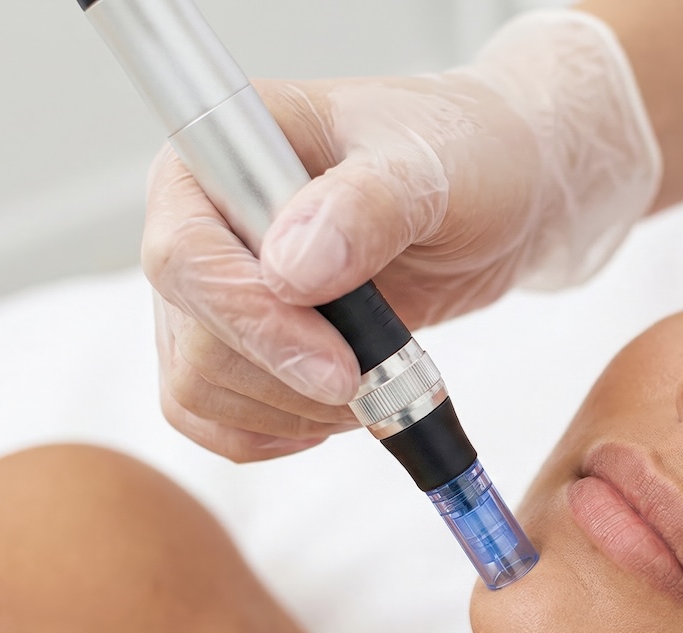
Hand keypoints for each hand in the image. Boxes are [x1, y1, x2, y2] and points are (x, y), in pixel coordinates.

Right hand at [143, 11, 658, 460]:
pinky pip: (212, 415)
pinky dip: (273, 430)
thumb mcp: (430, 169)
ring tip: (374, 384)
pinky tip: (336, 412)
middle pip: (192, 337)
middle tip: (375, 380)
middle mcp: (200, 219)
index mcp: (222, 152)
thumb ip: (364, 208)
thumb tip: (289, 270)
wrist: (496, 193)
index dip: (255, 323)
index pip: (186, 255)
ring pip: (199, 388)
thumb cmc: (464, 155)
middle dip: (288, 379)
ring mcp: (217, 287)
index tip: (340, 367)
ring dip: (292, 411)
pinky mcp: (242, 340)